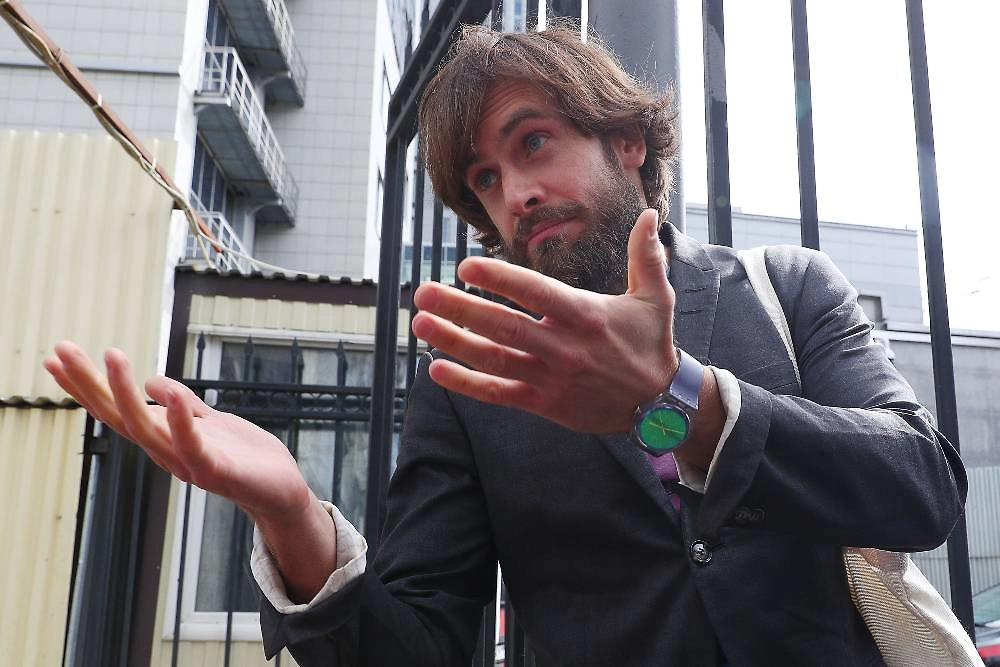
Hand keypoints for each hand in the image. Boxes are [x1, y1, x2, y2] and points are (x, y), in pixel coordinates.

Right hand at [43, 342, 312, 524]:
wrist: (282, 490)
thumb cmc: (246, 458)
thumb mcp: (212, 421)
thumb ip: (184, 404)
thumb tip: (153, 381)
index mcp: (164, 438)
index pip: (116, 408)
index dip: (86, 384)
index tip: (55, 356)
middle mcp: (166, 452)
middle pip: (118, 415)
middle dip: (89, 383)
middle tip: (60, 349)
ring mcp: (188, 463)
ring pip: (146, 428)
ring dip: (125, 392)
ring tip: (111, 355)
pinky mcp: (216, 471)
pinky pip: (191, 443)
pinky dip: (180, 418)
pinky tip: (169, 392)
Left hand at [411, 209, 676, 433]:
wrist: (660, 405)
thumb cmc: (651, 344)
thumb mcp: (656, 297)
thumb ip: (645, 256)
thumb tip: (645, 213)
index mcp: (585, 315)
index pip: (535, 293)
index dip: (499, 280)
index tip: (465, 266)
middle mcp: (563, 347)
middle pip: (503, 326)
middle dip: (460, 308)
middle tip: (423, 292)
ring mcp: (551, 378)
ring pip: (494, 359)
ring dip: (453, 341)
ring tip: (420, 323)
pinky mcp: (544, 403)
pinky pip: (498, 393)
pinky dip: (466, 384)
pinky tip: (437, 369)